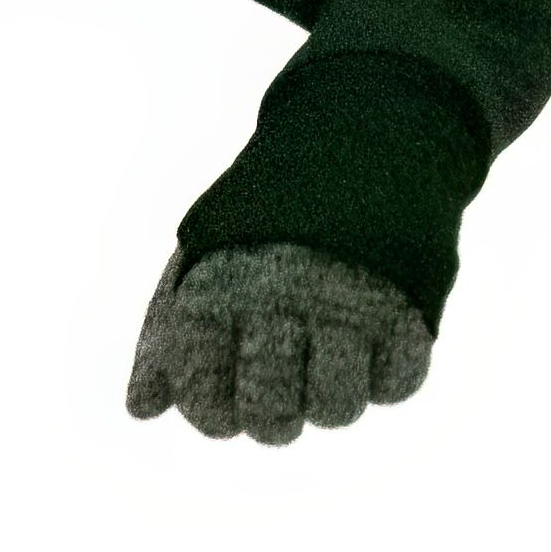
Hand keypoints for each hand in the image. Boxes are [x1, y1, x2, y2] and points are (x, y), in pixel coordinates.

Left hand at [123, 241, 434, 444]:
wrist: (363, 132)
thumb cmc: (269, 210)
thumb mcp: (203, 253)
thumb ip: (166, 332)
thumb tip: (140, 411)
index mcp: (218, 290)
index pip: (206, 402)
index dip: (214, 415)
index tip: (227, 397)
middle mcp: (280, 302)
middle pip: (271, 419)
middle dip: (273, 417)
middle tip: (282, 387)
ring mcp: (349, 306)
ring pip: (337, 411)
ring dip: (333, 399)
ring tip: (330, 359)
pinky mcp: (410, 305)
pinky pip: (398, 385)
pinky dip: (386, 374)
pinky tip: (373, 337)